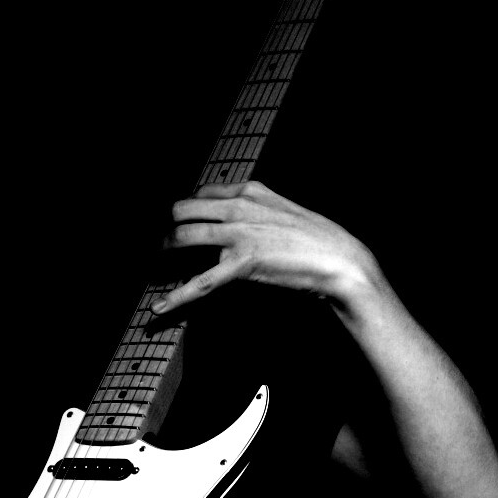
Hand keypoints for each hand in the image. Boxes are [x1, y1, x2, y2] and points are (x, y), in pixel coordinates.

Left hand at [150, 180, 385, 315]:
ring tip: (156, 268)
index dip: (185, 212)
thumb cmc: (316, 240)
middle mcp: (239, 205)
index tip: (179, 227)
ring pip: (182, 236)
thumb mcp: (282, 210)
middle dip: (167, 229)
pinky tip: (157, 308)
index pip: (201, 193)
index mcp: (249, 189)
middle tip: (161, 249)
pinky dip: (175, 297)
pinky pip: (199, 281)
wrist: (340, 259)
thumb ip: (255, 210)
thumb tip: (232, 221)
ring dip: (163, 253)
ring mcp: (239, 232)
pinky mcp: (243, 262)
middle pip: (182, 209)